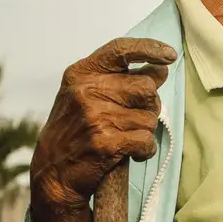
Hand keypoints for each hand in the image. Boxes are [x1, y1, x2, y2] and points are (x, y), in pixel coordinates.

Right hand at [29, 38, 176, 221]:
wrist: (52, 173)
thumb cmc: (75, 130)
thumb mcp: (85, 95)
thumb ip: (117, 79)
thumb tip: (160, 69)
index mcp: (81, 74)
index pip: (121, 50)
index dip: (149, 48)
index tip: (170, 55)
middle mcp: (87, 91)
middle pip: (146, 87)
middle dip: (150, 104)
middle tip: (136, 117)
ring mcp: (95, 117)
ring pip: (150, 117)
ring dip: (145, 130)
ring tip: (126, 137)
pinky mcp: (105, 143)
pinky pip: (146, 140)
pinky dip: (145, 150)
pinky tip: (132, 153)